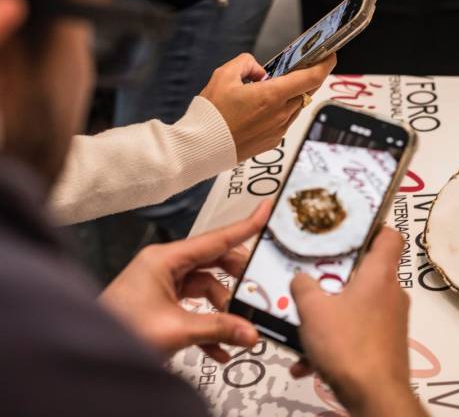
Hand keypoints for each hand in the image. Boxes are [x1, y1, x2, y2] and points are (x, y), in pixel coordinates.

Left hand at [100, 201, 271, 362]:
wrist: (89, 351)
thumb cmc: (119, 332)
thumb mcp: (176, 329)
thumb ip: (218, 328)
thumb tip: (250, 332)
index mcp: (164, 259)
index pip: (215, 239)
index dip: (244, 226)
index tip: (266, 210)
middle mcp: (164, 266)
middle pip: (213, 262)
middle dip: (237, 279)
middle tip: (259, 287)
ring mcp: (161, 284)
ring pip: (206, 287)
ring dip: (223, 309)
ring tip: (236, 329)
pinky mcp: (160, 304)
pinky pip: (194, 307)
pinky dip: (208, 325)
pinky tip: (219, 348)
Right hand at [200, 53, 335, 162]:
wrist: (201, 147)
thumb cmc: (211, 113)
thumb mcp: (224, 75)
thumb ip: (246, 64)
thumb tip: (261, 72)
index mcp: (272, 96)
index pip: (311, 78)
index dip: (325, 65)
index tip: (330, 56)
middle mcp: (281, 115)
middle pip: (304, 92)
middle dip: (303, 80)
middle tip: (295, 70)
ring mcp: (278, 131)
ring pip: (295, 107)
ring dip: (290, 96)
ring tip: (270, 90)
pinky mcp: (272, 142)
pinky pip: (284, 122)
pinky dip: (280, 111)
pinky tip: (261, 109)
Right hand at [290, 228, 427, 416]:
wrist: (375, 397)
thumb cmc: (347, 344)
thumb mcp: (313, 310)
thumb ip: (303, 287)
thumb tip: (302, 279)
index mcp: (379, 274)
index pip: (389, 236)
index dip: (371, 227)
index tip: (347, 231)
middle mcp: (391, 293)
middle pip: (365, 272)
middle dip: (334, 278)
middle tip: (310, 281)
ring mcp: (392, 320)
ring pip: (356, 306)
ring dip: (329, 316)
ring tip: (301, 331)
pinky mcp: (387, 344)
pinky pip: (358, 332)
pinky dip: (335, 342)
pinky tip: (308, 362)